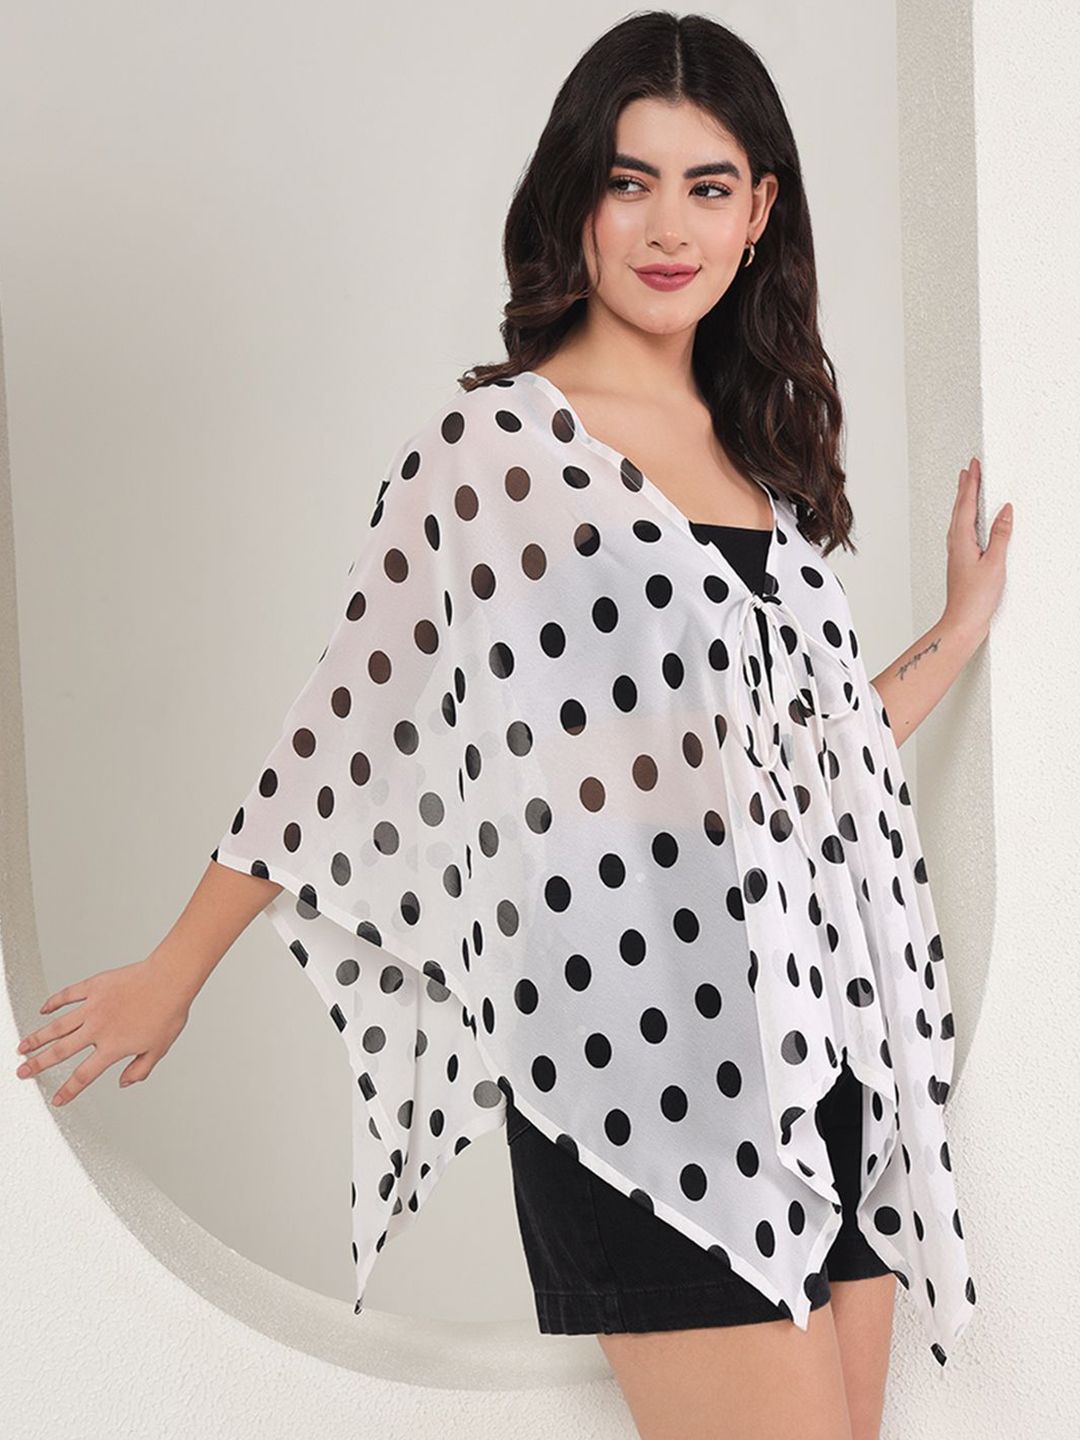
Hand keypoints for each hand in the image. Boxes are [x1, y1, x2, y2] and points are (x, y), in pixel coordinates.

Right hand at [14, 955, 192, 1106]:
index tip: (57, 1099)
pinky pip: (68, 995)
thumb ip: (140, 1069)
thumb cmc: (168, 1011)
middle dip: (38, 1064)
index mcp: (113, 1047)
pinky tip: (43, 1009)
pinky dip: (53, 1002)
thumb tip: (124, 1082)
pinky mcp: (95, 986)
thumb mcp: (159, 1049)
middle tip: (23, 1072)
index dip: (68, 1090)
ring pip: (57, 1026)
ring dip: (37, 1037)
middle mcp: (98, 1028)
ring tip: (22, 1046)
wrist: (170, 979)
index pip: (84, 1075)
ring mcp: (93, 1006)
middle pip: (60, 1051)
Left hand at [943, 456, 1012, 642]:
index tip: (973, 465)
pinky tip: (971, 523)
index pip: (966, 504)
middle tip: (968, 469)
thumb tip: (1005, 512)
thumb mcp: (994, 563)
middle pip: (960, 509)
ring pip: (959, 520)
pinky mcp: (961, 563)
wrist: (962, 623)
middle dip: (965, 487)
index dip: (971, 483)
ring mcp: (957, 554)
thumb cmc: (974, 599)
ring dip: (964, 502)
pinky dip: (967, 519)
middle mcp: (955, 545)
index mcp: (961, 540)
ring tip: (967, 488)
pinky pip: (962, 532)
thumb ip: (1000, 535)